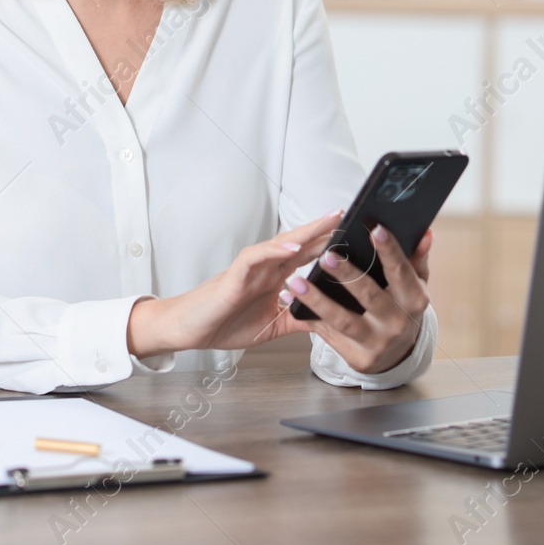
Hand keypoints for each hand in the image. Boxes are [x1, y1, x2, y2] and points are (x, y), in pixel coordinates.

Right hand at [127, 211, 340, 355]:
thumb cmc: (224, 322)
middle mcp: (265, 268)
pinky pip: (256, 257)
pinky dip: (275, 251)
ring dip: (306, 232)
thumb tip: (328, 322)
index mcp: (274, 278)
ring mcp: (251, 269)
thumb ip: (297, 319)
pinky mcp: (235, 275)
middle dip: (324, 230)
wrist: (189, 329)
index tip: (354, 236)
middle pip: (299, 243)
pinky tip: (293, 247)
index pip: (306, 256)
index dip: (328, 244)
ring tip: (329, 222)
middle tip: (349, 214)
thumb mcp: (272, 326)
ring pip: (282, 244)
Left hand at [282, 226, 432, 373]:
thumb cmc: (402, 309)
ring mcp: (376, 343)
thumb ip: (416, 258)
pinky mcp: (357, 357)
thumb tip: (424, 234)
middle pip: (370, 296)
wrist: (397, 355)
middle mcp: (397, 323)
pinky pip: (328, 335)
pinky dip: (309, 318)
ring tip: (296, 281)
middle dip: (347, 276)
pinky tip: (292, 303)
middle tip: (326, 256)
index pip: (401, 272)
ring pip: (342, 320)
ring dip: (317, 300)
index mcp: (414, 300)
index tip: (375, 229)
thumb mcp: (414, 285)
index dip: (389, 251)